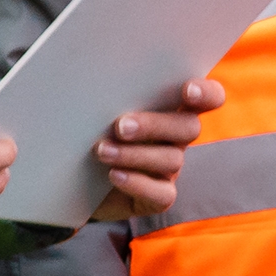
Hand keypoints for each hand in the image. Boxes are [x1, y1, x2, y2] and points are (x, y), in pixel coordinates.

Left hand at [92, 78, 224, 218]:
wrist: (67, 178)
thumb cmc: (86, 131)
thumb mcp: (96, 108)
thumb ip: (110, 92)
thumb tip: (98, 77)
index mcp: (169, 107)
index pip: (208, 97)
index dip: (206, 93)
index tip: (187, 91)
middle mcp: (175, 138)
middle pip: (189, 128)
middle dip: (155, 125)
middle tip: (120, 126)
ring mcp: (169, 170)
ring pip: (171, 160)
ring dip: (134, 154)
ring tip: (101, 151)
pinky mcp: (156, 198)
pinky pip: (162, 194)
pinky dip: (138, 184)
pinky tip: (114, 176)